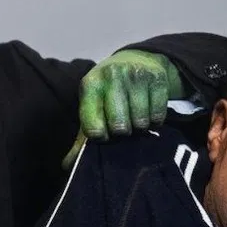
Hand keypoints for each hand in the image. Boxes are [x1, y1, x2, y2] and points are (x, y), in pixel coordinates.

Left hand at [62, 50, 184, 167]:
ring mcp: (136, 75)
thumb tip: (67, 166)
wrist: (135, 60)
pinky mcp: (157, 78)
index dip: (100, 136)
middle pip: (119, 126)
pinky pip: (158, 115)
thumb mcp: (92, 108)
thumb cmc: (108, 92)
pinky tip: (148, 113)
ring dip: (139, 128)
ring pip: (141, 122)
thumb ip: (81, 139)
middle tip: (122, 127)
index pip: (93, 126)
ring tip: (135, 119)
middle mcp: (112, 76)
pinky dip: (155, 121)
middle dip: (122, 132)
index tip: (104, 134)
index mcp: (90, 85)